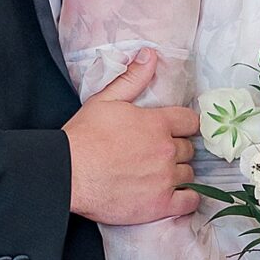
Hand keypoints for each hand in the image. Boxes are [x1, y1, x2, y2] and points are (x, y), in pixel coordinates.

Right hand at [66, 49, 198, 225]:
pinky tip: (179, 195)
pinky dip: (188, 199)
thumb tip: (150, 55)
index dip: (185, 125)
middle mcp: (166, 150)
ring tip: (163, 173)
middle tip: (161, 153)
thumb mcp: (106, 99)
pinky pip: (189, 202)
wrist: (68, 173)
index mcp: (157, 124)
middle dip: (178, 149)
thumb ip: (132, 78)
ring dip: (180, 172)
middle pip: (189, 149)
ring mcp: (165, 179)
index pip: (190, 121)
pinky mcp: (160, 204)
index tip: (178, 130)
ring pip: (189, 173)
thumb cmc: (84, 136)